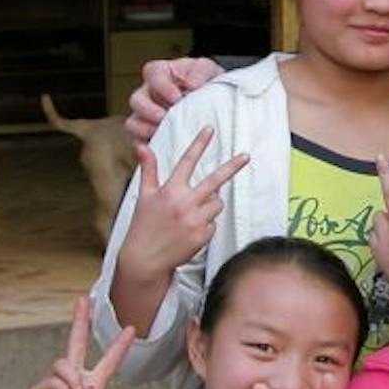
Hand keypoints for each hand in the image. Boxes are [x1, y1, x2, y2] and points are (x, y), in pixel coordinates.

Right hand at [20, 296, 137, 388]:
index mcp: (93, 387)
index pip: (108, 362)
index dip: (118, 346)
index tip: (131, 329)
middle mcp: (74, 380)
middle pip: (76, 343)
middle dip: (80, 321)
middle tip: (83, 300)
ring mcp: (56, 384)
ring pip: (64, 363)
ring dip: (72, 376)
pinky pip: (52, 380)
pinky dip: (62, 388)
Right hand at [122, 126, 249, 274]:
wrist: (145, 259)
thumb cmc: (144, 225)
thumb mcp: (144, 196)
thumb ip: (148, 170)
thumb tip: (142, 146)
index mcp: (170, 190)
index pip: (187, 161)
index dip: (199, 143)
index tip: (210, 129)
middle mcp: (184, 203)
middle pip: (214, 180)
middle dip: (232, 166)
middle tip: (246, 156)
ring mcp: (195, 220)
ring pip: (217, 203)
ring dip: (210, 204)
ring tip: (191, 214)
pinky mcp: (203, 235)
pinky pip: (214, 223)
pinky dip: (206, 224)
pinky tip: (190, 230)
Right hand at [126, 57, 223, 144]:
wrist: (214, 100)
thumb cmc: (205, 81)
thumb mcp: (207, 69)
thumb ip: (200, 72)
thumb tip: (192, 84)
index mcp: (160, 73)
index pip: (152, 73)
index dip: (161, 86)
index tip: (176, 97)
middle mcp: (148, 94)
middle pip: (136, 100)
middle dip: (149, 111)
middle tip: (165, 117)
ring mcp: (146, 116)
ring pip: (133, 123)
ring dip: (145, 130)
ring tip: (164, 134)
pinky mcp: (149, 135)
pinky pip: (140, 142)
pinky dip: (148, 147)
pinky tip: (163, 149)